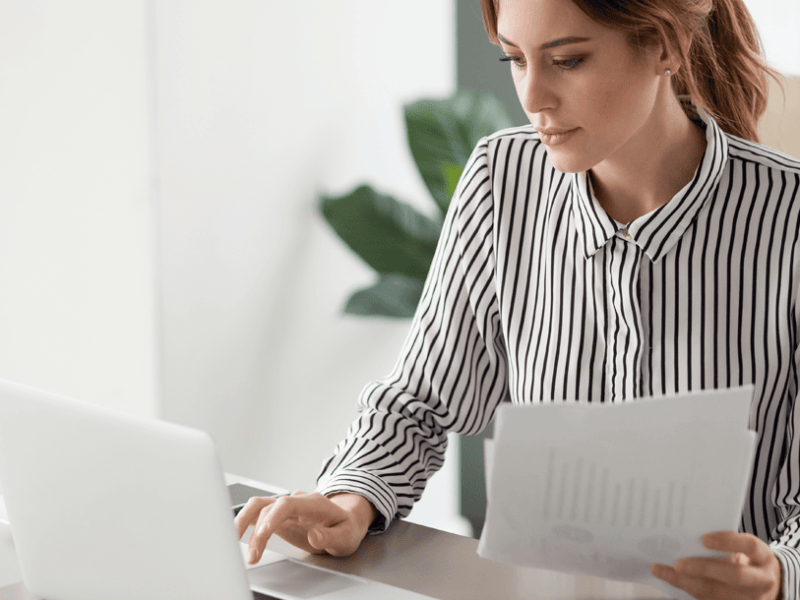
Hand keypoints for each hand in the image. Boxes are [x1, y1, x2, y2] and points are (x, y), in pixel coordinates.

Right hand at [234, 491, 376, 563]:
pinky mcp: (278, 515)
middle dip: (257, 532)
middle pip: (269, 507)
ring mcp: (286, 507)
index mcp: (314, 503)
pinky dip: (244, 521)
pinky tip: (236, 534)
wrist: (345, 521)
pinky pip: (257, 513)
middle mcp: (297, 501)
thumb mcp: (346, 536)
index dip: (273, 517)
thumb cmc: (345, 528)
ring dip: (244, 523)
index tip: (263, 534)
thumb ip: (330, 536)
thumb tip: (314, 535)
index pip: (288, 503)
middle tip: (253, 555)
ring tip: (236, 543)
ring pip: (258, 506)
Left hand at [651, 531, 782, 599]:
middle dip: (704, 568)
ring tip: (662, 570)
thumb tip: (690, 528)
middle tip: (678, 563)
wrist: (769, 584)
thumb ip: (726, 540)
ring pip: (717, 593)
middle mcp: (761, 579)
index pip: (749, 546)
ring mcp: (750, 598)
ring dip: (686, 582)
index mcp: (763, 557)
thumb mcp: (746, 547)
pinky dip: (687, 589)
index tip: (704, 539)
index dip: (728, 541)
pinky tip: (670, 579)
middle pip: (734, 575)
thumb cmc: (749, 558)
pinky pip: (708, 599)